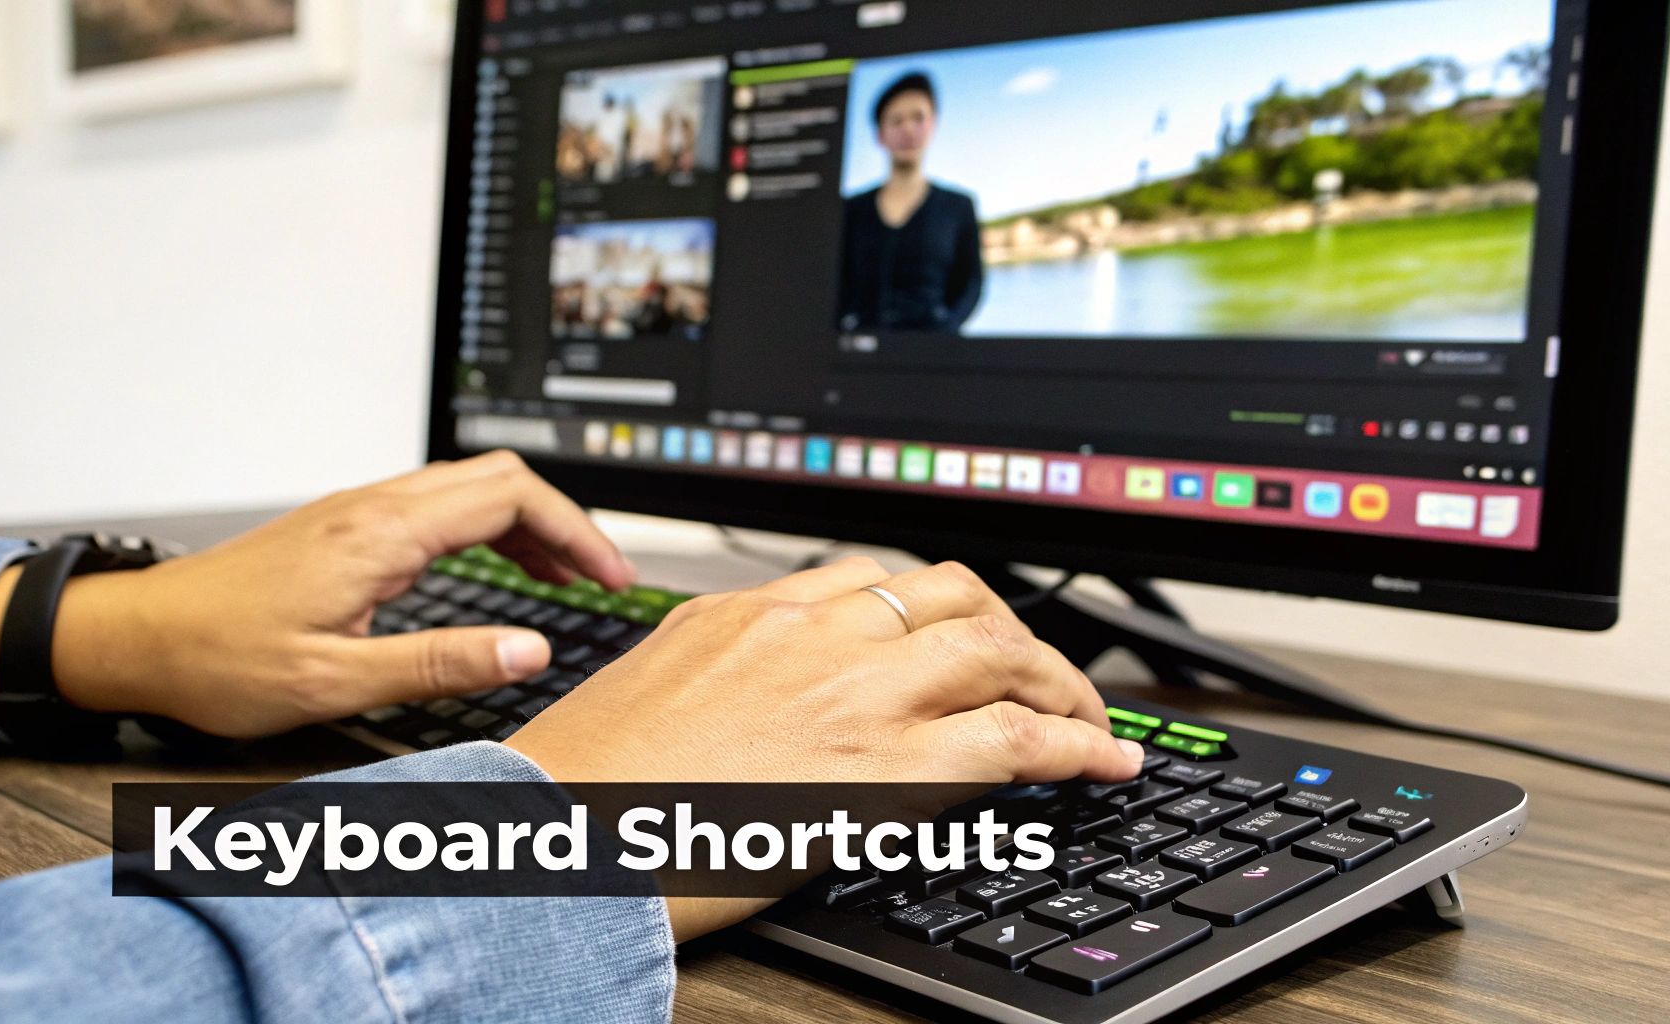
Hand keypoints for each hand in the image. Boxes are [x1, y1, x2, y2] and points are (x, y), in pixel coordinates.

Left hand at [0, 451, 634, 737]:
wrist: (138, 638)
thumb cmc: (217, 658)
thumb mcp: (336, 680)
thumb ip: (441, 664)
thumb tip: (528, 650)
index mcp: (382, 535)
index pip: (512, 497)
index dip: (577, 533)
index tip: (610, 577)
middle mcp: (374, 508)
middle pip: (501, 477)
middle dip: (564, 521)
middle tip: (600, 576)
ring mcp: (359, 512)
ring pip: (471, 487)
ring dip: (528, 525)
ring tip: (563, 578)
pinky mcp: (346, 528)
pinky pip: (438, 507)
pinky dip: (488, 530)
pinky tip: (497, 571)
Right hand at [503, 557, 1142, 940]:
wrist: (565, 836)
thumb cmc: (590, 781)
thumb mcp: (651, 685)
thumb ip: (719, 663)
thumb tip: (756, 680)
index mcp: (752, 612)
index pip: (875, 578)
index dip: (934, 608)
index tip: (956, 635)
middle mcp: (815, 634)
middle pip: (950, 596)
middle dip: (1008, 629)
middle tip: (1034, 670)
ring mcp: (857, 693)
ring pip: (996, 650)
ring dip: (1056, 680)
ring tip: (1086, 717)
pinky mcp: (887, 768)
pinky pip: (1013, 737)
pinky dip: (1075, 745)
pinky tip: (1104, 761)